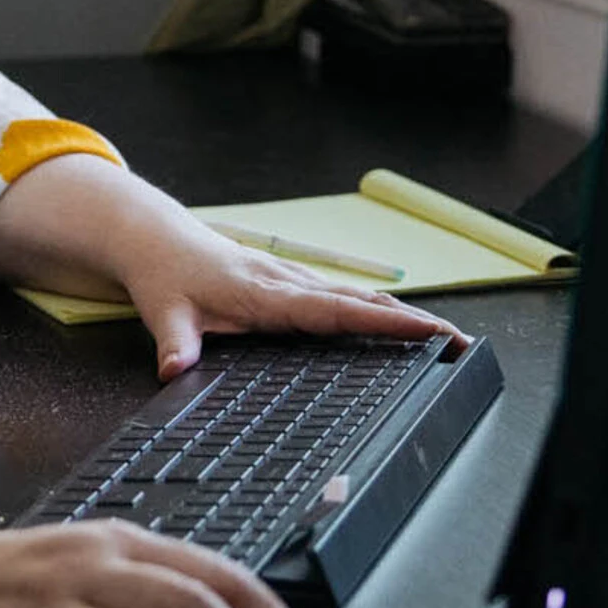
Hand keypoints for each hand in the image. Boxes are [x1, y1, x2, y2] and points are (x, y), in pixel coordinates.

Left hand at [0, 154, 467, 386]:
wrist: (149, 237)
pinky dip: (372, 306)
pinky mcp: (286, 281)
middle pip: (358, 301)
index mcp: (264, 294)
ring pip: (353, 294)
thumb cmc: (160, 274)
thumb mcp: (161, 311)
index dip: (380, 322)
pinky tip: (393, 320)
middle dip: (409, 321)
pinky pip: (339, 294)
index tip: (424, 331)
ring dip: (397, 313)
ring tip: (443, 336)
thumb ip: (174, 342)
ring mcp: (288, 279)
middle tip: (458, 343)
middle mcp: (285, 282)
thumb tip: (175, 370)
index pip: (333, 311)